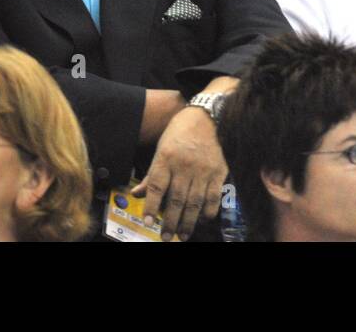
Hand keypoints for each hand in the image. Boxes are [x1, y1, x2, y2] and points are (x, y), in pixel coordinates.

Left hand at [133, 106, 225, 240]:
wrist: (209, 117)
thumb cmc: (181, 132)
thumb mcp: (162, 148)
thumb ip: (152, 174)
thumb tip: (137, 194)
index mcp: (166, 158)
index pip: (156, 186)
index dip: (151, 205)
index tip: (147, 221)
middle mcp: (184, 166)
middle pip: (176, 199)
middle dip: (170, 221)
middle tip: (166, 237)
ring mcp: (203, 170)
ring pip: (194, 202)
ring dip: (188, 222)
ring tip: (183, 235)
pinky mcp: (218, 172)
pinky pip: (213, 196)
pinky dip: (208, 211)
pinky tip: (203, 220)